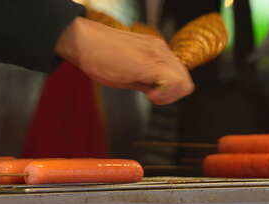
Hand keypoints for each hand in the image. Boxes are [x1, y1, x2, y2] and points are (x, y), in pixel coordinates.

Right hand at [55, 17, 193, 104]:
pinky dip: (164, 95)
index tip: (151, 93)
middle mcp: (161, 51)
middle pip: (186, 82)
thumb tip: (156, 91)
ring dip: (168, 96)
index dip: (169, 92)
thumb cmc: (98, 55)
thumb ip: (146, 79)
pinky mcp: (150, 63)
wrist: (83, 41)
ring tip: (148, 93)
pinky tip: (148, 94)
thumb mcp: (128, 71)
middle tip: (150, 95)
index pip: (180, 76)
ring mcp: (158, 55)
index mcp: (157, 51)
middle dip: (171, 95)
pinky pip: (174, 83)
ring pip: (184, 84)